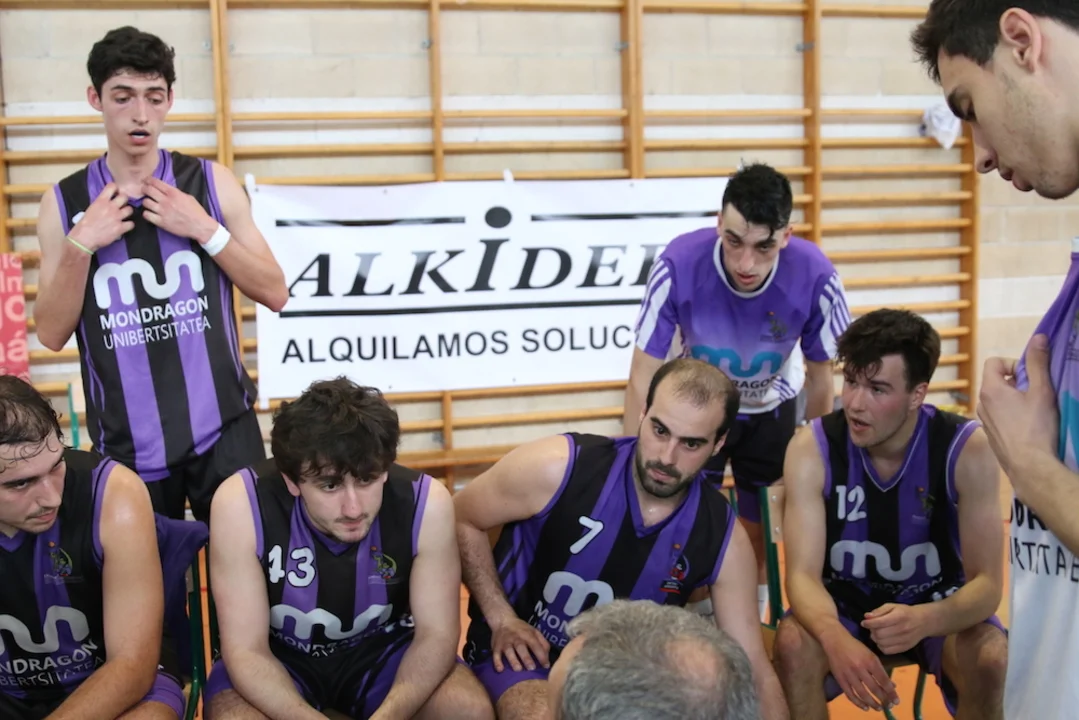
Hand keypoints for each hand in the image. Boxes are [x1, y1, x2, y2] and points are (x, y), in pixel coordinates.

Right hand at [68, 182, 133, 251]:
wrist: (84, 238)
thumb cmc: (84, 224)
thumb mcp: (91, 209)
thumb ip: (101, 204)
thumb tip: (108, 202)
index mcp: (101, 201)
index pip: (112, 186)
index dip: (116, 189)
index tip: (116, 193)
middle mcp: (110, 207)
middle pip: (125, 197)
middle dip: (124, 200)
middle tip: (121, 205)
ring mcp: (116, 217)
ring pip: (130, 209)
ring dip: (127, 212)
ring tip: (124, 216)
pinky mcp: (120, 228)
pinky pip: (131, 224)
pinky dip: (129, 225)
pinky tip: (125, 226)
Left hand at [142, 176, 217, 242]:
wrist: (200, 226)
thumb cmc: (196, 211)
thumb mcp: (188, 197)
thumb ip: (176, 193)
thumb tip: (166, 191)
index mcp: (173, 193)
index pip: (156, 182)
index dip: (148, 180)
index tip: (146, 181)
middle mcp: (166, 201)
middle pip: (148, 190)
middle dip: (144, 189)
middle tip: (145, 191)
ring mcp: (163, 212)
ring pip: (145, 202)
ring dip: (146, 202)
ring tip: (149, 204)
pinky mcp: (161, 222)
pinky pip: (147, 215)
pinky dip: (147, 213)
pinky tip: (151, 214)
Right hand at [489, 616, 549, 672]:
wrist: (503, 620)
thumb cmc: (522, 629)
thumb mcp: (534, 632)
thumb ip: (543, 643)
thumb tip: (547, 657)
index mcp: (527, 634)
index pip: (535, 644)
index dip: (541, 655)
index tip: (546, 666)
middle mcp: (516, 638)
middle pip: (521, 647)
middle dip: (526, 657)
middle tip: (532, 668)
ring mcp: (505, 642)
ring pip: (508, 650)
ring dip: (513, 660)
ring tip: (518, 669)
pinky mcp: (496, 646)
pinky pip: (495, 654)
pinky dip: (497, 662)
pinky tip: (500, 669)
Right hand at [820, 627, 898, 711]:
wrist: (834, 640)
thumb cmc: (855, 646)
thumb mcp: (870, 654)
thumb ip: (880, 670)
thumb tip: (891, 685)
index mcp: (870, 660)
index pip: (883, 680)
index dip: (891, 692)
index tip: (896, 700)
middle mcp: (860, 668)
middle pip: (874, 688)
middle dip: (883, 699)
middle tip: (889, 706)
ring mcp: (849, 674)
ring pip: (862, 693)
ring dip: (872, 703)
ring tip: (878, 708)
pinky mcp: (840, 678)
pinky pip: (849, 694)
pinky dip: (858, 702)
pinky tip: (865, 707)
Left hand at [860, 603, 927, 655]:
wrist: (923, 622)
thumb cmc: (905, 612)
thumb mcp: (892, 606)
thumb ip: (879, 611)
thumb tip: (867, 617)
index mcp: (899, 616)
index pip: (880, 622)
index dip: (869, 623)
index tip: (864, 622)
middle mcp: (903, 629)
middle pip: (879, 634)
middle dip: (872, 631)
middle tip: (872, 628)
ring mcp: (904, 640)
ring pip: (882, 643)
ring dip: (875, 639)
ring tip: (877, 633)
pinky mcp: (905, 648)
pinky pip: (887, 651)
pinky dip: (881, 646)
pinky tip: (882, 640)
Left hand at [977, 334, 1058, 479]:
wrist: (1030, 466)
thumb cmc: (1036, 427)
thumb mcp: (1041, 391)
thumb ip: (1038, 363)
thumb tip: (1038, 337)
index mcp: (989, 389)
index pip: (993, 361)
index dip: (1012, 363)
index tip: (1029, 377)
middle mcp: (981, 403)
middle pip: (996, 380)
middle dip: (1016, 382)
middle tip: (1035, 393)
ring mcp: (984, 420)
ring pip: (997, 399)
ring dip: (1014, 399)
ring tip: (1034, 411)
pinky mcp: (991, 435)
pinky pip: (999, 416)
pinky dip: (1011, 414)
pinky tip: (1028, 426)